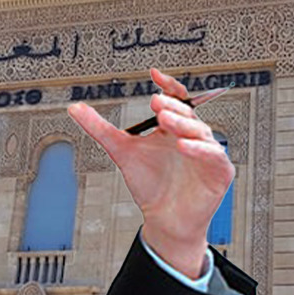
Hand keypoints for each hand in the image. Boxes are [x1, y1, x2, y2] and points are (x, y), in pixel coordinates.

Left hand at [68, 68, 233, 278]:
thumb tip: (74, 108)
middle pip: (187, 112)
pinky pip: (213, 156)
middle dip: (172, 106)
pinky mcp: (219, 172)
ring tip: (165, 120)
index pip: (176, 99)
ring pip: (200, 131)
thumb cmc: (149, 184)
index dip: (168, 86)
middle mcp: (193, 135)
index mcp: (174, 127)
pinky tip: (183, 146)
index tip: (154, 75)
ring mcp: (208, 152)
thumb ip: (100, 128)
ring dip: (183, 124)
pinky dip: (199, 149)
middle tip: (155, 103)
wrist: (163, 219)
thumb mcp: (121, 151)